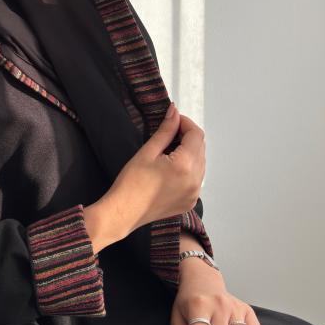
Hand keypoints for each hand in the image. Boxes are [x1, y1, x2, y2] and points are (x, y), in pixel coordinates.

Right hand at [105, 103, 205, 234]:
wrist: (124, 213)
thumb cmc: (131, 182)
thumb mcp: (148, 152)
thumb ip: (166, 130)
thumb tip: (174, 111)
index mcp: (185, 165)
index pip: (196, 135)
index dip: (186, 123)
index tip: (173, 120)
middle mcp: (195, 181)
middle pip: (201, 148)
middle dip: (188, 136)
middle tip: (170, 133)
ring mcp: (194, 193)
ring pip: (201, 163)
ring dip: (190, 152)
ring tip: (170, 150)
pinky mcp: (190, 202)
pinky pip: (196, 178)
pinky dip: (189, 168)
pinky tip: (172, 168)